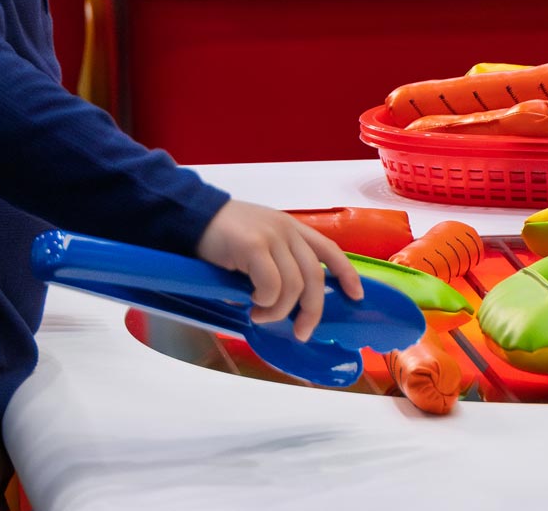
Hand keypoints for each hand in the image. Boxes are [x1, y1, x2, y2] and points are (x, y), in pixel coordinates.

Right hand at [195, 199, 363, 340]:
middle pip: (315, 277)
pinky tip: (250, 302)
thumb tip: (288, 304)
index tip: (356, 296)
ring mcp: (271, 236)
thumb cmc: (222, 237)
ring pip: (293, 286)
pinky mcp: (253, 246)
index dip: (347, 273)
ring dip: (279, 310)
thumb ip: (276, 266)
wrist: (191, 216)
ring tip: (259, 314)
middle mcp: (287, 231)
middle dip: (312, 311)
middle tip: (300, 332)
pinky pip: (270, 285)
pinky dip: (264, 301)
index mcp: (292, 228)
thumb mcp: (258, 245)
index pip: (330, 250)